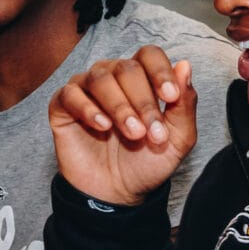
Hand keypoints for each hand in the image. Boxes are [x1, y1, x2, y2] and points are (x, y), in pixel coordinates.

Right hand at [49, 48, 196, 207]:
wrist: (117, 194)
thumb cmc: (146, 163)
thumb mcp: (178, 138)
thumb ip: (185, 104)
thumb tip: (185, 66)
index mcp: (141, 79)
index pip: (149, 55)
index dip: (160, 71)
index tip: (171, 96)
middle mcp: (112, 77)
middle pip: (126, 68)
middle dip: (143, 101)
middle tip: (150, 132)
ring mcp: (85, 90)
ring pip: (100, 78)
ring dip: (119, 106)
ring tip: (132, 133)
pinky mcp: (62, 107)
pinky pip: (70, 94)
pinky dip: (88, 109)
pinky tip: (102, 127)